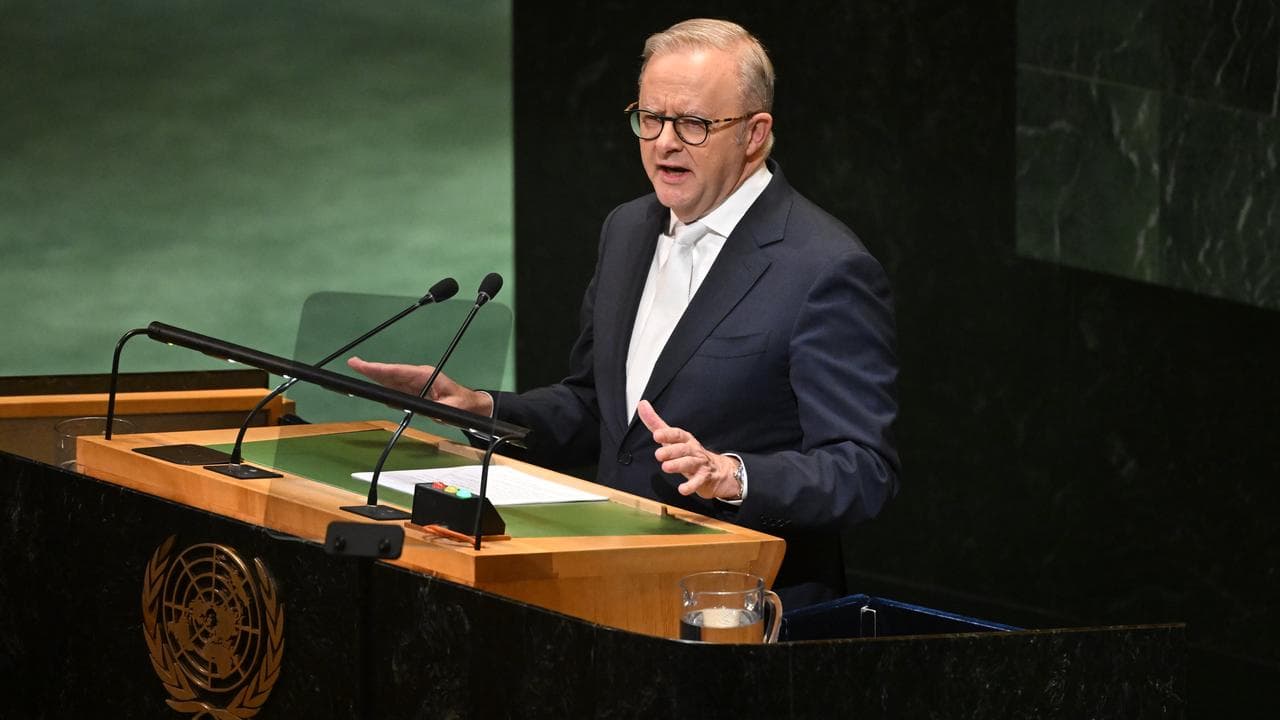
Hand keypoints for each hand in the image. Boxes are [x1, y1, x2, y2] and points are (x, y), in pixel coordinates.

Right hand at [346, 356, 492, 415]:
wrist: (470, 406)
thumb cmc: (463, 403)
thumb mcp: (453, 407)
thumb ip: (438, 409)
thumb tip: (425, 409)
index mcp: (425, 376)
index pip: (398, 372)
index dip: (380, 369)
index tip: (364, 366)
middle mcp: (417, 377)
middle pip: (390, 373)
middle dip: (372, 369)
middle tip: (353, 363)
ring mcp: (415, 385)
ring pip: (391, 380)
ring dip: (375, 376)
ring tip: (358, 369)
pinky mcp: (414, 393)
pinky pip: (396, 390)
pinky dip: (383, 387)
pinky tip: (373, 386)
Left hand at [636, 400, 739, 500]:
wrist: (716, 470)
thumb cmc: (688, 452)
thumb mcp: (672, 437)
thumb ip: (656, 423)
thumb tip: (642, 404)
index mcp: (685, 439)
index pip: (677, 434)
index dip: (668, 434)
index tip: (656, 435)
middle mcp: (693, 450)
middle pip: (683, 449)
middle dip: (671, 451)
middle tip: (658, 454)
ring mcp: (699, 464)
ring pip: (690, 463)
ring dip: (678, 465)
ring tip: (666, 467)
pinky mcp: (704, 478)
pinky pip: (698, 482)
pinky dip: (691, 486)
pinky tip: (683, 489)